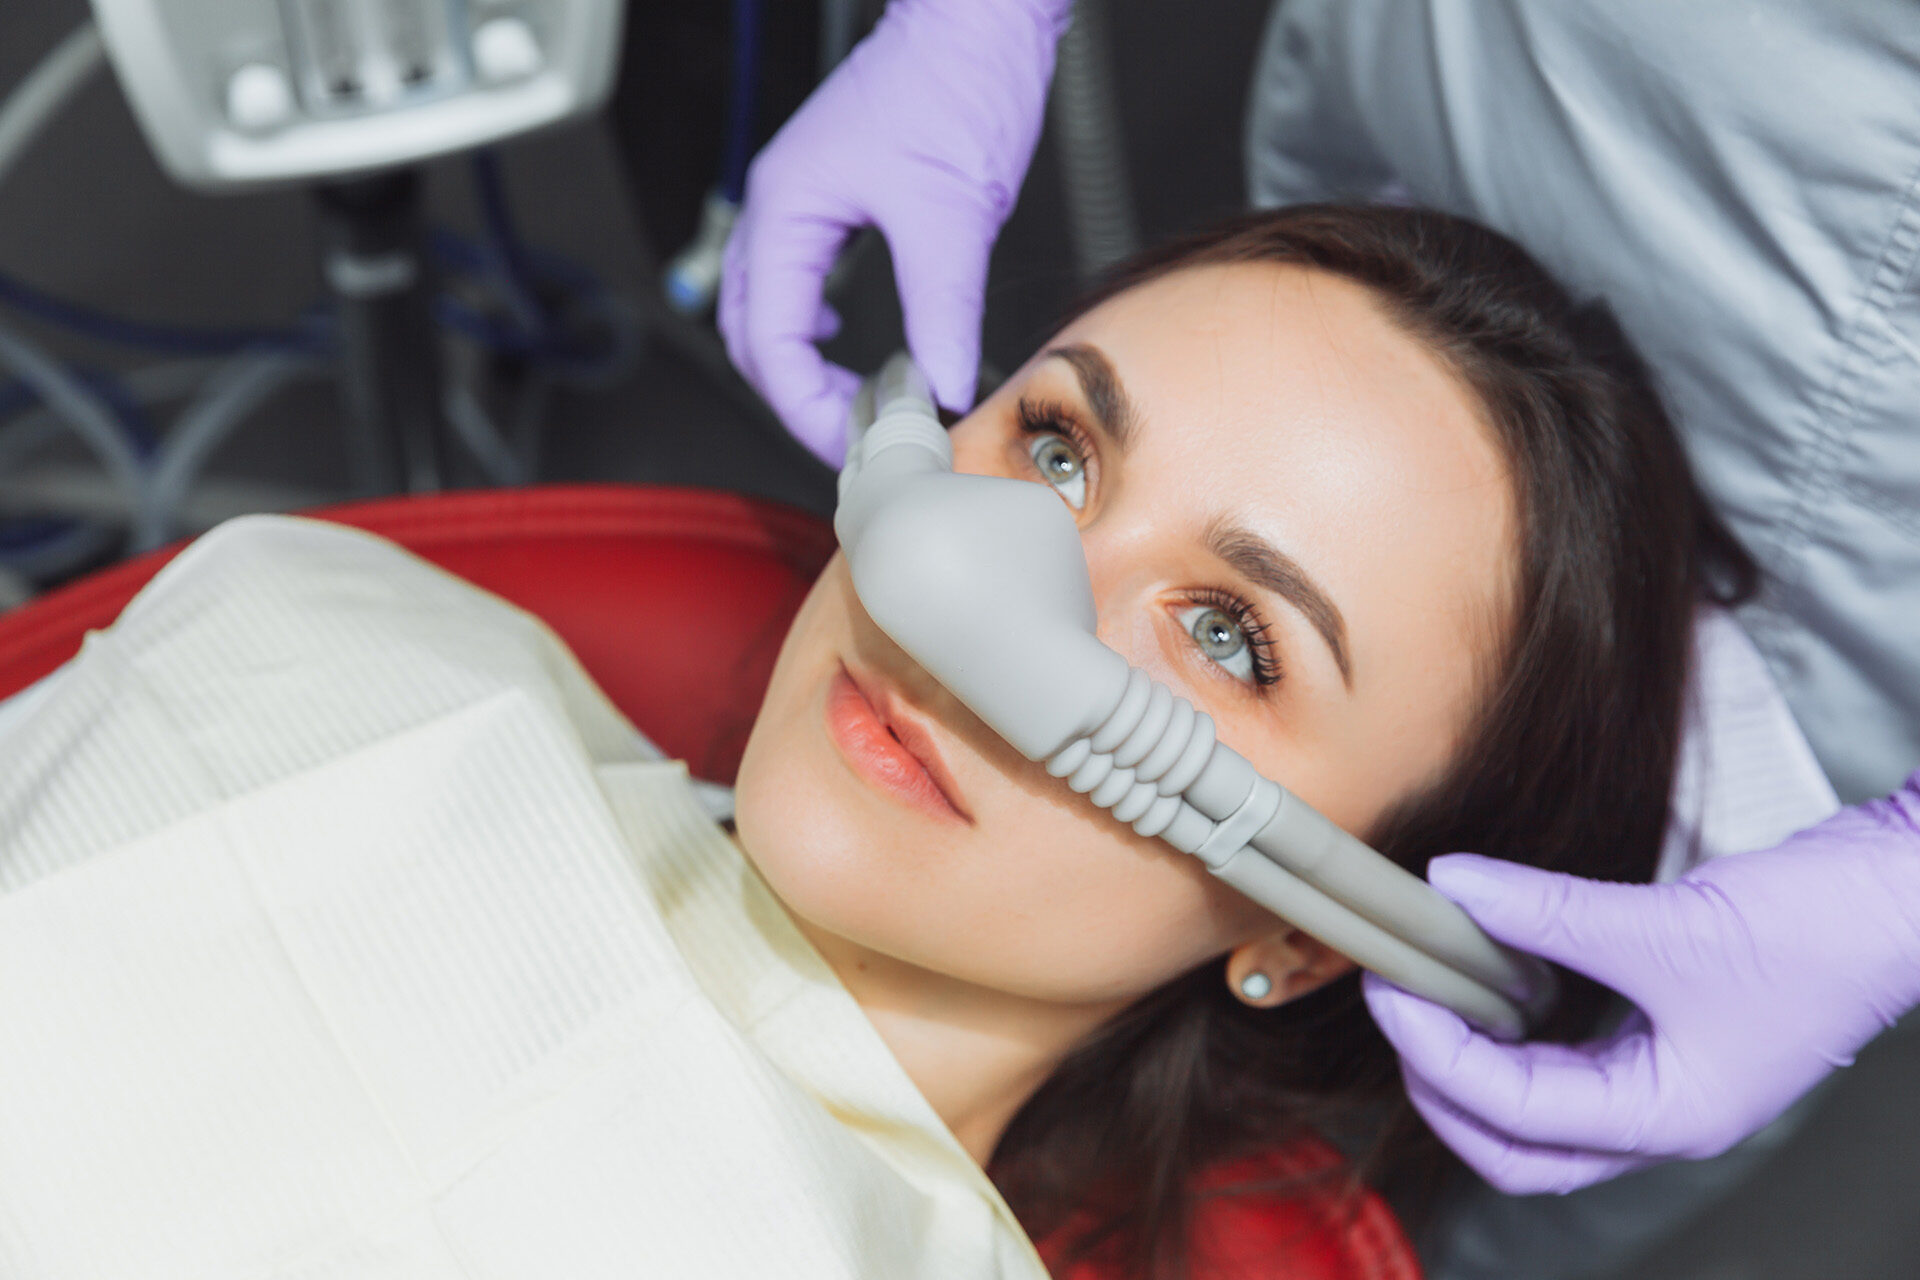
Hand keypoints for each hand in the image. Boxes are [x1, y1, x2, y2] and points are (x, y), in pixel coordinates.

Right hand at [719, 0, 1069, 464]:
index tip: (856, 444)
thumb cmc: (957, 81)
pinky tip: (847, 344)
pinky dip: (811, 327)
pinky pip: (795, 279)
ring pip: (766, 309)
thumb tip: (944, 387)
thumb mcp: (953, 216)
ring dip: (801, 367)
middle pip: (752, 335)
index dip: (806, 408)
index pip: (770, 342)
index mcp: (787, 209)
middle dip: (798, 398)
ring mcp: (800, 198)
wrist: (978, 17)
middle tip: (857, 440)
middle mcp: (778, 204)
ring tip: (855, 406)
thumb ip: (942, 312)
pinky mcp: (831, 194)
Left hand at [1365, 776, 1919, 1193]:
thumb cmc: (1816, 931)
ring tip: (1428, 986)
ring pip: (1536, 1103)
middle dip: (1441, 1081)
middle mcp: (1660, 1117)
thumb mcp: (1665, 924)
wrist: (1897, 896)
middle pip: (1514, 1143)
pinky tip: (1491, 970)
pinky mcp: (1665, 1036)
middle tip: (1398, 1001)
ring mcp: (1664, 1081)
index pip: (1514, 1113)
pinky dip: (1516, 1024)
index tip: (1393, 986)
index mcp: (1666, 1118)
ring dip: (1472, 1054)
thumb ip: (1549, 912)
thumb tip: (1452, 886)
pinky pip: (1567, 1053)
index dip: (1437, 1051)